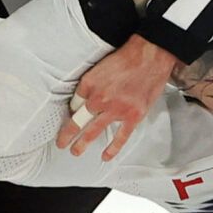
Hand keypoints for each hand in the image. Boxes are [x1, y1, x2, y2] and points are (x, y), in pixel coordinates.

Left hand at [57, 35, 180, 158]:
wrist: (150, 56)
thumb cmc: (127, 58)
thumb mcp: (99, 67)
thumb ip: (89, 84)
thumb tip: (82, 99)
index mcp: (90, 86)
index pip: (75, 104)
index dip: (72, 112)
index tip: (70, 119)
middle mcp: (100, 99)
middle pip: (79, 121)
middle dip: (68, 135)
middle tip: (62, 143)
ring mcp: (116, 110)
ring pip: (95, 130)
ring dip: (83, 143)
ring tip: (75, 151)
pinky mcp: (133, 116)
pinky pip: (120, 136)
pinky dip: (113, 148)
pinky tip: (105, 156)